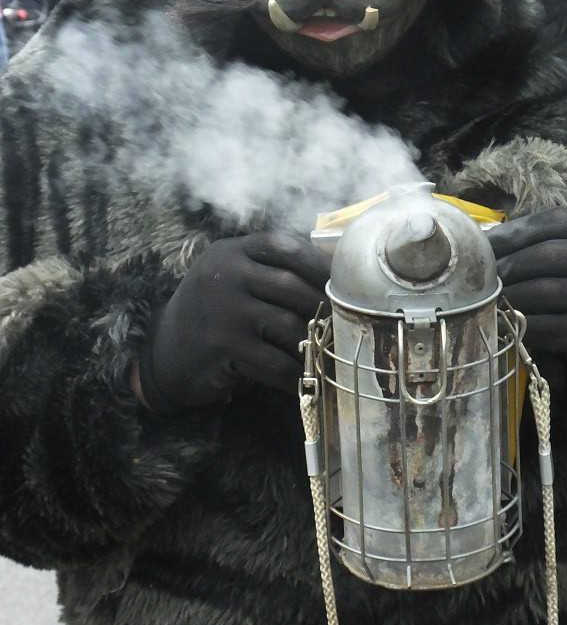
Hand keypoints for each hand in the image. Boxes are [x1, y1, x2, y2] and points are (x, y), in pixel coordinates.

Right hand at [136, 232, 329, 410]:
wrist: (164, 353)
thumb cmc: (213, 313)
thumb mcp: (231, 277)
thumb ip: (267, 269)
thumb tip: (333, 274)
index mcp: (231, 252)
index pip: (283, 246)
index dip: (318, 262)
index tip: (342, 280)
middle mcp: (225, 274)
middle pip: (292, 286)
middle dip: (322, 307)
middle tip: (344, 323)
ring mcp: (224, 310)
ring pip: (289, 325)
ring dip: (313, 343)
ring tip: (329, 351)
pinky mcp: (225, 346)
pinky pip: (276, 362)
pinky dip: (296, 373)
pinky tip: (306, 377)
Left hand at [489, 208, 566, 403]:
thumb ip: (559, 246)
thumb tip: (491, 239)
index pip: (552, 222)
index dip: (512, 232)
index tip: (481, 244)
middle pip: (541, 255)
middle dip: (503, 267)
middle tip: (474, 279)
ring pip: (539, 292)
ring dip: (506, 299)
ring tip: (484, 303)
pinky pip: (546, 327)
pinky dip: (519, 327)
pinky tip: (504, 328)